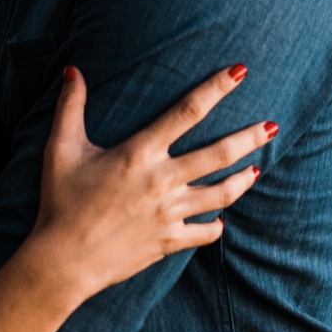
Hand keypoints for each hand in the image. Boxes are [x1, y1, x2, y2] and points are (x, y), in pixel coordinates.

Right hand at [26, 64, 275, 303]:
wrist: (63, 261)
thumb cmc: (60, 202)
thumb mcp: (60, 149)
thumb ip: (70, 107)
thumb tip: (73, 70)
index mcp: (139, 153)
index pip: (187, 111)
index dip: (216, 88)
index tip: (240, 72)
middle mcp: (162, 181)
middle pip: (219, 154)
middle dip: (250, 137)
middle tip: (272, 126)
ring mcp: (170, 213)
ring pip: (222, 194)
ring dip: (243, 180)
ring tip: (256, 169)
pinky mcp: (169, 241)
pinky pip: (205, 231)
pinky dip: (216, 224)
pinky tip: (220, 218)